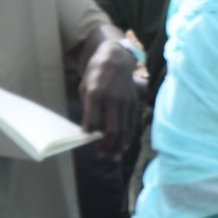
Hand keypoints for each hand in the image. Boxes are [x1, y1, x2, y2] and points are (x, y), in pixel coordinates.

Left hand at [79, 34, 139, 159]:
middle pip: (112, 129)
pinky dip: (128, 136)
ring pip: (124, 129)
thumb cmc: (96, 74)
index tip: (84, 137)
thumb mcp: (85, 87)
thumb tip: (90, 128)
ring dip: (118, 145)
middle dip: (106, 145)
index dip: (88, 131)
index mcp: (96, 94)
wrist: (115, 59)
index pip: (92, 119)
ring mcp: (126, 102)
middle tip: (101, 156)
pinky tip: (123, 146)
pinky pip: (131, 123)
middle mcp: (113, 99)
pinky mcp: (134, 103)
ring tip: (113, 157)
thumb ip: (88, 107)